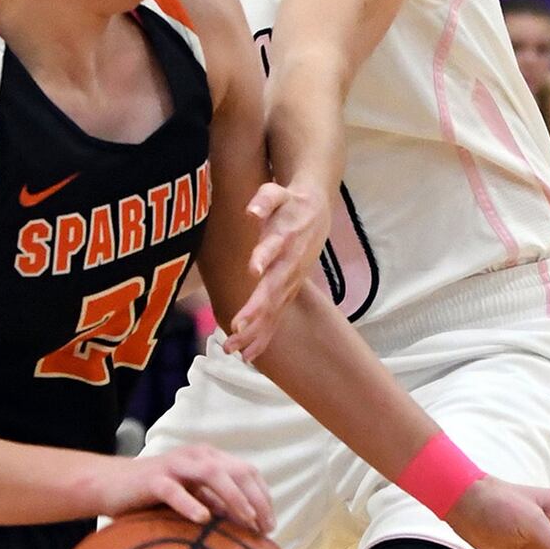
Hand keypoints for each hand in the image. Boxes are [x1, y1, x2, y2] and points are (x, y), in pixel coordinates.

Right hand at [96, 444, 274, 534]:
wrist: (111, 484)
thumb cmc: (154, 494)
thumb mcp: (191, 496)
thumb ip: (216, 503)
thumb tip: (248, 524)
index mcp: (209, 458)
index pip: (247, 471)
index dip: (263, 496)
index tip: (270, 525)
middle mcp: (196, 456)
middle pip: (237, 470)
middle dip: (256, 498)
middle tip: (264, 527)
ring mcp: (175, 465)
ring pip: (213, 474)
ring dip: (234, 497)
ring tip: (246, 519)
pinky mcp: (153, 479)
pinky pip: (175, 490)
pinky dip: (191, 503)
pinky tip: (203, 519)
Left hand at [226, 180, 330, 357]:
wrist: (315, 214)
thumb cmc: (288, 203)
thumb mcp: (276, 193)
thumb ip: (264, 201)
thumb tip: (252, 211)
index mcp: (285, 239)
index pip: (274, 250)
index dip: (265, 258)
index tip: (253, 270)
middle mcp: (289, 266)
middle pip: (273, 290)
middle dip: (256, 310)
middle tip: (237, 328)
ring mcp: (290, 283)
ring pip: (273, 311)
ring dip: (255, 332)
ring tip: (234, 350)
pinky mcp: (287, 293)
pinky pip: (275, 318)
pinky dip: (262, 337)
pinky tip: (247, 356)